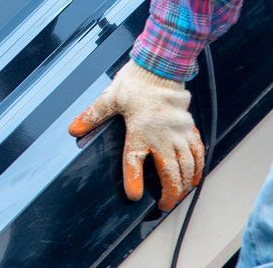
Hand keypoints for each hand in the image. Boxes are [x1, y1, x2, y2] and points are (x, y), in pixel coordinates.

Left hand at [68, 61, 203, 210]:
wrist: (160, 66)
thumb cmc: (136, 82)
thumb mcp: (110, 99)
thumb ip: (93, 115)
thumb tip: (74, 128)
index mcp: (140, 130)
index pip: (135, 161)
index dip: (134, 181)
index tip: (135, 196)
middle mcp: (162, 135)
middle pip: (171, 172)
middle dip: (170, 193)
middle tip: (165, 205)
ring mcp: (179, 132)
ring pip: (188, 166)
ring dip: (185, 184)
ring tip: (179, 195)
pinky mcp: (188, 127)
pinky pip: (198, 151)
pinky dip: (198, 166)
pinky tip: (195, 176)